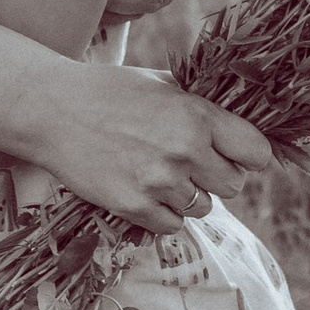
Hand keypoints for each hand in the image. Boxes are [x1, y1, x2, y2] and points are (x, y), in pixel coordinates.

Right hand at [22, 58, 270, 229]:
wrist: (51, 110)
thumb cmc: (108, 91)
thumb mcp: (162, 83)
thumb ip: (201, 105)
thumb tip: (238, 122)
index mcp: (197, 116)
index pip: (257, 153)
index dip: (249, 156)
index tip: (235, 155)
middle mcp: (185, 151)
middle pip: (234, 186)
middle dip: (218, 177)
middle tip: (193, 166)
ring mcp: (159, 182)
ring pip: (203, 208)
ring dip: (188, 197)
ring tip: (160, 175)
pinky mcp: (134, 206)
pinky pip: (172, 226)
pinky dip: (163, 214)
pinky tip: (144, 191)